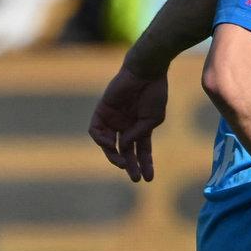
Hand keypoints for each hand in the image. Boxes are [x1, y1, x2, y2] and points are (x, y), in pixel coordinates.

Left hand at [89, 67, 168, 181]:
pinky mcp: (102, 111)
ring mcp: (113, 119)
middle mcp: (126, 125)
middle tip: (134, 177)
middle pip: (124, 151)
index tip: (148, 179)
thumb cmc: (154, 93)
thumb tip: (123, 146)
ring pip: (108, 144)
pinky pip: (95, 130)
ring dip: (113, 155)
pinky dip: (101, 139)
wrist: (146, 72)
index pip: (141, 151)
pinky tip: (111, 144)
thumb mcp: (152, 119)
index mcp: (141, 127)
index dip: (145, 165)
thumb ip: (138, 134)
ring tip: (122, 162)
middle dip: (129, 165)